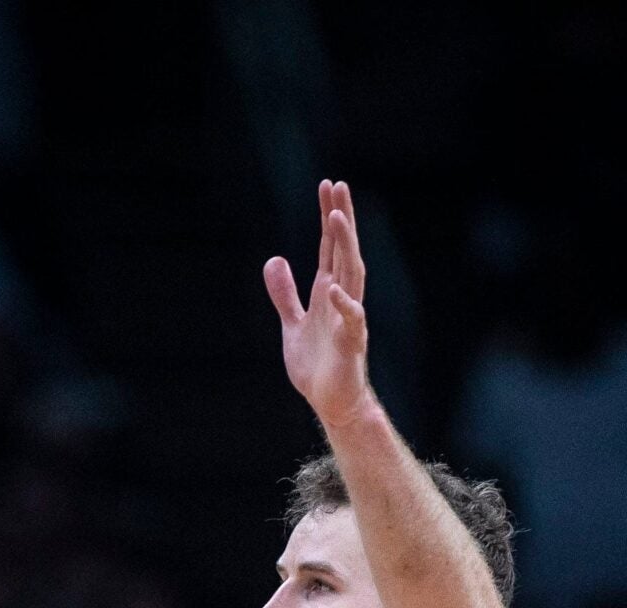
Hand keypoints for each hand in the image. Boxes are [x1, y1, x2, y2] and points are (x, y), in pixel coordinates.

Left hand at [264, 180, 372, 426]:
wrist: (330, 402)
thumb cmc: (317, 366)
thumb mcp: (292, 324)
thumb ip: (285, 294)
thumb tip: (274, 260)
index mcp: (327, 292)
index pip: (330, 247)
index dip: (329, 217)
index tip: (328, 186)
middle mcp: (341, 299)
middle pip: (344, 251)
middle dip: (341, 219)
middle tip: (338, 186)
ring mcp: (348, 318)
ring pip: (352, 274)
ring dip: (346, 247)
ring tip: (338, 218)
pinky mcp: (351, 343)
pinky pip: (352, 319)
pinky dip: (344, 304)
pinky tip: (335, 287)